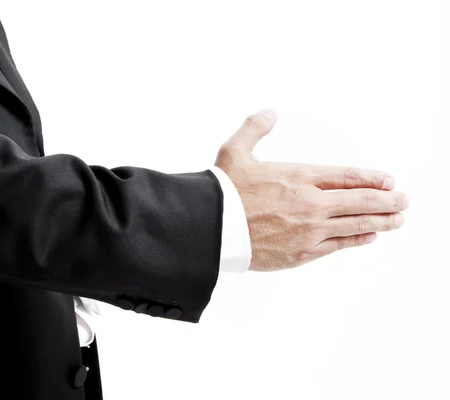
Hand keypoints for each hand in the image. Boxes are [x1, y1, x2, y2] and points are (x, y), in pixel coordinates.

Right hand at [215, 109, 408, 271]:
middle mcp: (311, 203)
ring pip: (355, 225)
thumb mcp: (235, 151)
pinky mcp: (302, 253)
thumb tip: (269, 113)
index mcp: (299, 176)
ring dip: (381, 221)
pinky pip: (338, 246)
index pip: (348, 177)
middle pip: (361, 201)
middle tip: (403, 201)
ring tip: (397, 220)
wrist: (211, 227)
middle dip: (387, 201)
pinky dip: (357, 239)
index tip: (389, 181)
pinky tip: (368, 236)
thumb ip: (254, 128)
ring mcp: (310, 230)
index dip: (373, 179)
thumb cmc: (223, 192)